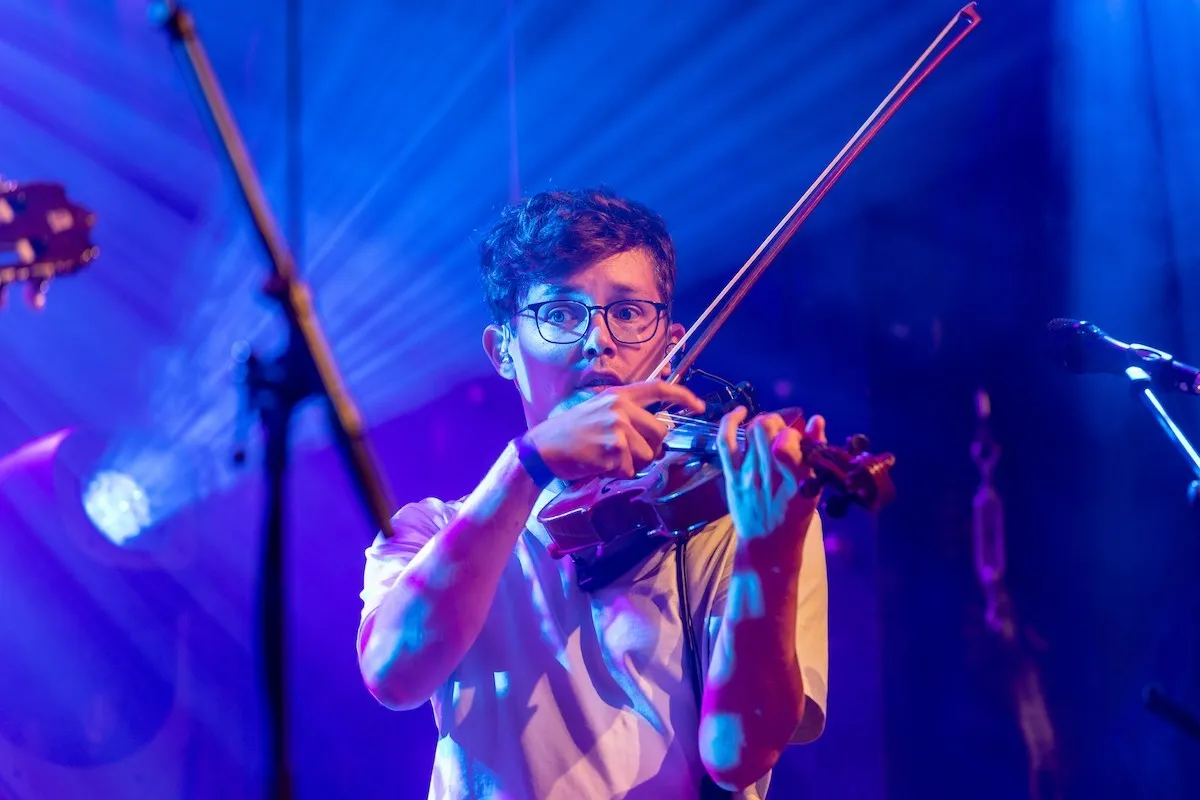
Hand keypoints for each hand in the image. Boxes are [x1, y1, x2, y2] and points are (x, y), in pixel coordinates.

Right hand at [526, 379, 705, 480]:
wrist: (543, 449)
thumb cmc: (570, 434)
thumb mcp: (598, 411)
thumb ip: (627, 415)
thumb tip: (659, 430)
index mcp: (618, 396)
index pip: (658, 388)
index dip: (683, 395)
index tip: (699, 406)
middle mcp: (620, 408)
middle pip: (660, 433)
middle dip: (649, 448)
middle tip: (625, 452)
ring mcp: (617, 429)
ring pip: (647, 455)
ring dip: (632, 464)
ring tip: (607, 458)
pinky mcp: (613, 450)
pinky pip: (630, 470)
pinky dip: (618, 473)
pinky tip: (599, 465)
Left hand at [716, 407, 826, 542]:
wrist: (767, 544)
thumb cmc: (794, 516)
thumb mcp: (813, 488)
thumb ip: (815, 454)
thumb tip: (817, 420)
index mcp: (793, 480)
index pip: (787, 442)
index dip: (792, 433)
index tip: (796, 440)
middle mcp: (768, 475)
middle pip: (764, 428)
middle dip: (776, 421)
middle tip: (780, 432)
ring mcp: (747, 475)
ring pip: (749, 431)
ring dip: (760, 422)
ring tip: (767, 430)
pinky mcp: (731, 476)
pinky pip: (725, 442)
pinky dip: (730, 421)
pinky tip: (740, 412)